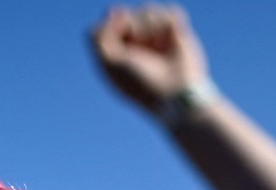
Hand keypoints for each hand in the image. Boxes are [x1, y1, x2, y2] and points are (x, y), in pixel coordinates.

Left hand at [90, 4, 210, 113]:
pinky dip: (169, 24)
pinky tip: (172, 38)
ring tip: (159, 44)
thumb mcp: (109, 63)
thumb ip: (98, 36)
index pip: (107, 23)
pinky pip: (170, 11)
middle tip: (140, 45)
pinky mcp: (177, 33)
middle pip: (126, 13)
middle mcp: (135, 44)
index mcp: (118, 53)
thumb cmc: (140, 83)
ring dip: (151, 25)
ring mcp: (157, 38)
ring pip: (147, 9)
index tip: (119, 30)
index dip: (111, 23)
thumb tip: (117, 11)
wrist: (175, 93)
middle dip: (133, 25)